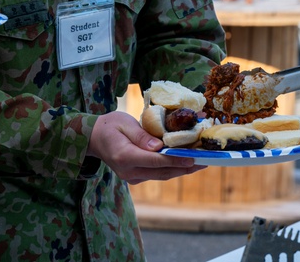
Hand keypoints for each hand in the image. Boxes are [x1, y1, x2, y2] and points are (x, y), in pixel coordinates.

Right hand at [86, 111, 203, 183]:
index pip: (156, 161)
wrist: (93, 138)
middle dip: (185, 167)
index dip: (176, 161)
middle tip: (206, 161)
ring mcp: (132, 177)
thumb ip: (141, 136)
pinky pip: (157, 174)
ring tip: (201, 162)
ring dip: (182, 169)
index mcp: (125, 157)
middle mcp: (129, 171)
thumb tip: (159, 147)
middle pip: (163, 172)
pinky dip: (172, 168)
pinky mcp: (136, 176)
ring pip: (162, 175)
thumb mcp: (124, 123)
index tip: (194, 159)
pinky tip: (186, 161)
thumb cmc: (109, 126)